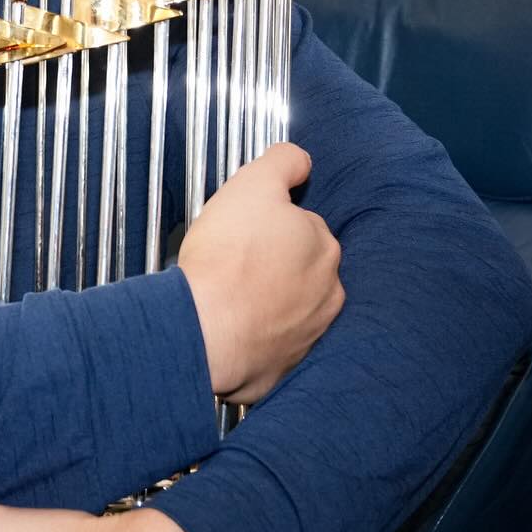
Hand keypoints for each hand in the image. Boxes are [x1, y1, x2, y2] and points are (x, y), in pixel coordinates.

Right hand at [179, 142, 343, 403]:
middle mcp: (327, 295)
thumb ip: (283, 164)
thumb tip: (300, 161)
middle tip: (232, 263)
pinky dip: (252, 338)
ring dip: (266, 303)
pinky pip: (268, 347)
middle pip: (298, 269)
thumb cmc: (227, 255)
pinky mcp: (281, 370)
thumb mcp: (253, 186)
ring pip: (287, 310)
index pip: (302, 226)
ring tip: (227, 297)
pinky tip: (227, 327)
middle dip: (273, 265)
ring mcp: (306, 337)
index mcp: (324, 248)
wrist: (204, 329)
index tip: (243, 230)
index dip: (269, 224)